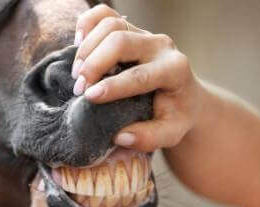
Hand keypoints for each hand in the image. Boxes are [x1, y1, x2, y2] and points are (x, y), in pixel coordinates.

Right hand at [72, 4, 200, 152]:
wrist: (183, 96)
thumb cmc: (175, 116)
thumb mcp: (171, 133)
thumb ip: (149, 138)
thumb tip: (120, 137)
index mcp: (174, 70)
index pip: (140, 74)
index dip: (112, 86)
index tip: (90, 97)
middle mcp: (161, 46)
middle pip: (121, 40)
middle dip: (95, 63)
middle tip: (79, 89)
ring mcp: (146, 34)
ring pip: (111, 24)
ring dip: (87, 48)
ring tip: (77, 74)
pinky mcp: (132, 29)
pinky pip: (105, 14)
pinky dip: (87, 24)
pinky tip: (77, 44)